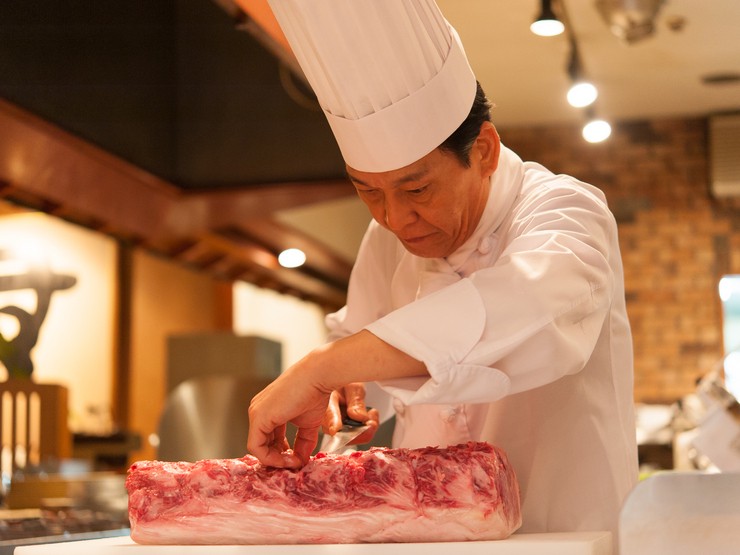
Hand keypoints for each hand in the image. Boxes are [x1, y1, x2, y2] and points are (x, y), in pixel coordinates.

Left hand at [247, 331, 425, 466]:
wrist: (319, 374)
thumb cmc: (318, 392)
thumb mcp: (310, 423)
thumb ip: (303, 441)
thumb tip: (302, 460)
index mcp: (269, 408)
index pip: (268, 437)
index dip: (282, 452)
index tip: (298, 459)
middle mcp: (258, 409)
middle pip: (262, 443)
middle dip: (279, 458)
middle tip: (296, 464)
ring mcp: (257, 412)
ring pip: (258, 448)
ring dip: (278, 461)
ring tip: (296, 463)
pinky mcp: (259, 417)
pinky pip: (257, 447)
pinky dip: (273, 458)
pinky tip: (292, 459)